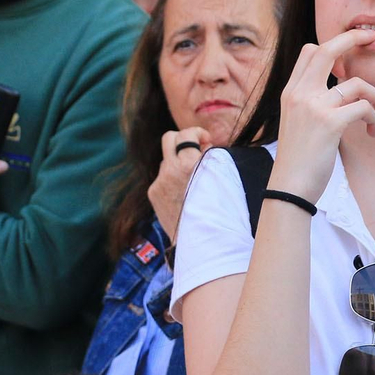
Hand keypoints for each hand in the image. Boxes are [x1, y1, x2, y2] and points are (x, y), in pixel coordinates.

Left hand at [146, 127, 210, 242]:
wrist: (202, 241)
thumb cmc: (219, 211)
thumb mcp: (221, 179)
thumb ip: (210, 158)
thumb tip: (203, 146)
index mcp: (189, 164)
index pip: (186, 134)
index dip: (197, 133)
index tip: (206, 140)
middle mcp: (170, 170)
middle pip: (168, 138)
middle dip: (182, 139)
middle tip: (195, 149)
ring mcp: (159, 182)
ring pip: (166, 160)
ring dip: (178, 162)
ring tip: (192, 179)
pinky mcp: (153, 192)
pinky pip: (162, 177)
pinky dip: (171, 179)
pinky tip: (183, 193)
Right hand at [267, 30, 374, 203]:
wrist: (290, 186)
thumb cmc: (297, 159)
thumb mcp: (296, 122)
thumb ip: (310, 102)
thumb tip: (337, 91)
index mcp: (291, 92)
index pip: (309, 52)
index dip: (332, 46)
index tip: (350, 54)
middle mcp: (300, 94)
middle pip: (327, 50)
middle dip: (353, 37)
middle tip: (372, 37)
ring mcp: (315, 107)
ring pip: (356, 84)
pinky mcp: (330, 123)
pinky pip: (364, 108)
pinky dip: (374, 118)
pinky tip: (373, 132)